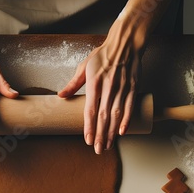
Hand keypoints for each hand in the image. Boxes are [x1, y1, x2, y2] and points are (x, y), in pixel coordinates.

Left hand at [58, 17, 144, 153]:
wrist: (125, 43)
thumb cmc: (102, 55)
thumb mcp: (84, 66)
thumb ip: (73, 83)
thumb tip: (60, 96)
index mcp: (94, 83)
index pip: (90, 110)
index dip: (89, 126)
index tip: (88, 140)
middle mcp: (108, 87)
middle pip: (103, 116)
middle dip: (101, 135)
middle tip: (98, 149)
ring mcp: (122, 88)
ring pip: (116, 115)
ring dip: (112, 132)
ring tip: (108, 145)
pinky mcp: (133, 87)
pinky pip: (130, 107)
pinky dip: (127, 120)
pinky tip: (123, 132)